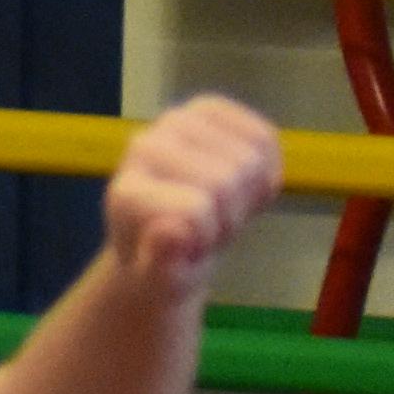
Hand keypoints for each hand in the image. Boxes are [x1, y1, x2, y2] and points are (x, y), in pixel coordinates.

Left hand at [104, 95, 280, 288]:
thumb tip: (172, 231)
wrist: (169, 235)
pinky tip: (243, 185)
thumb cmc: (165, 263)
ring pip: (250, 160)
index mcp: (126, 193)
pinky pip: (265, 139)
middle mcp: (145, 147)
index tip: (190, 249)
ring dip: (249, 196)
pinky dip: (267, 170)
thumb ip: (163, 267)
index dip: (208, 238)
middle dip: (231, 217)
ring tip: (222, 208)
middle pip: (227, 182)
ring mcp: (177, 122)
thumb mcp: (163, 283)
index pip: (195, 210)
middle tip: (211, 229)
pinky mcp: (209, 109)